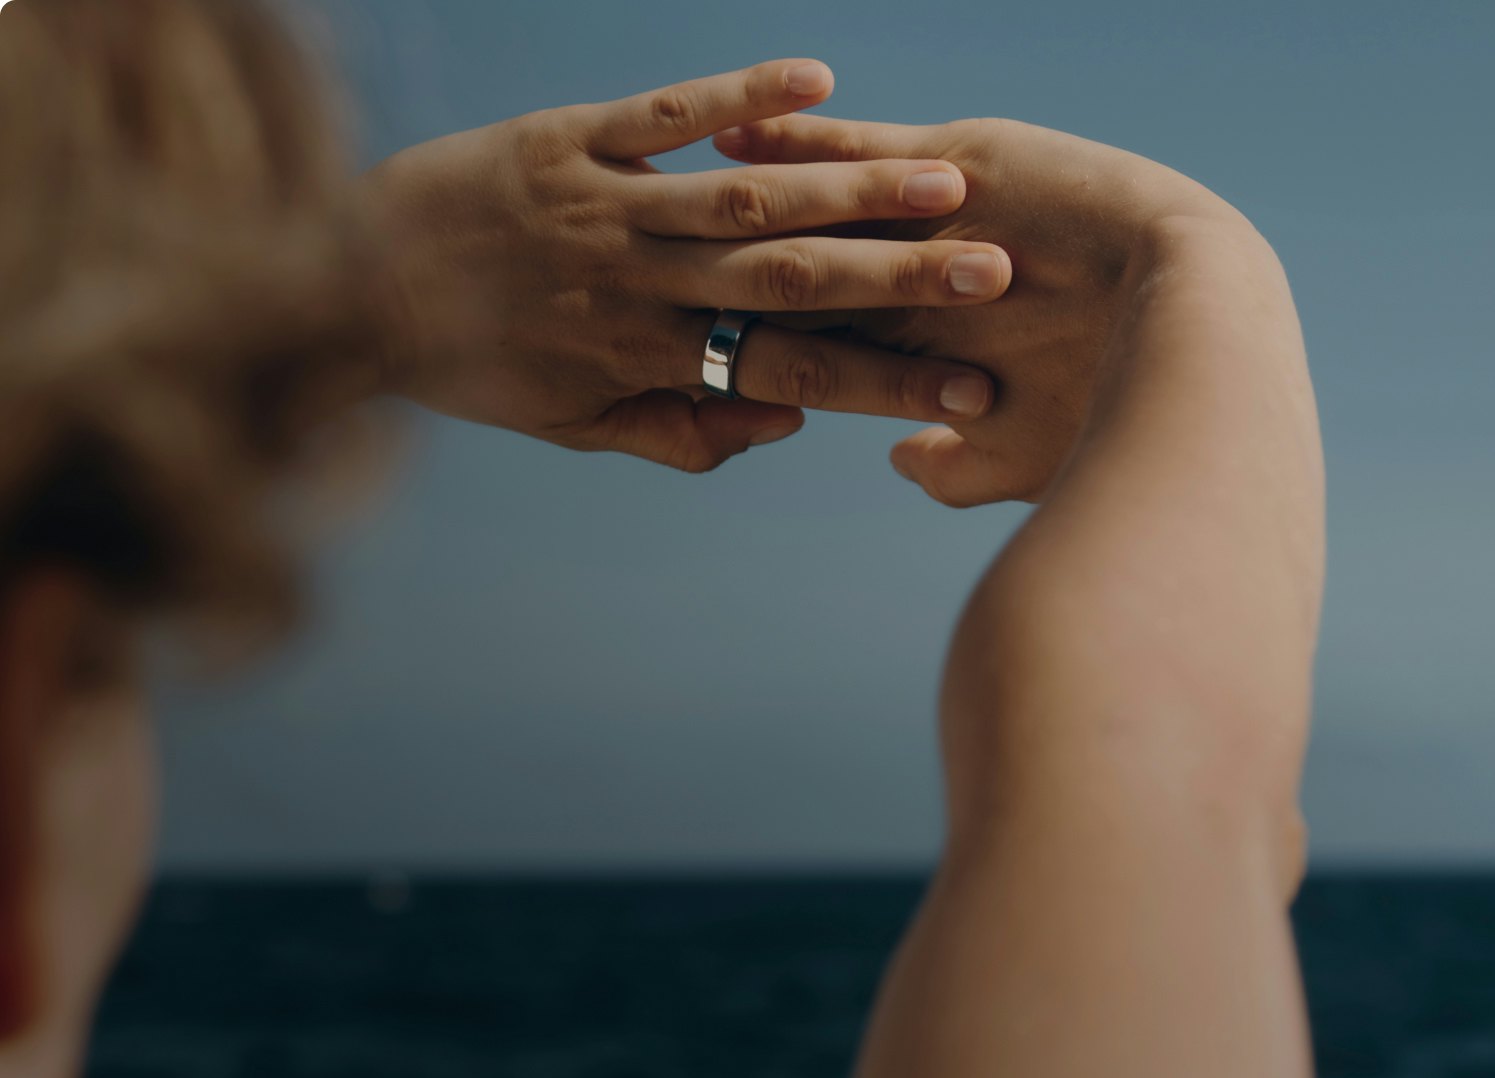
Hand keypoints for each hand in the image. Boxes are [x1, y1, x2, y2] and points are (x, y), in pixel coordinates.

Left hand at [357, 60, 1013, 472]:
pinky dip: (736, 96)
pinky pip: (662, 115)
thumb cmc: (476, 365)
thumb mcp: (576, 425)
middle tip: (995, 269)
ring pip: (744, 198)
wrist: (347, 288)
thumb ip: (681, 430)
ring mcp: (605, 205)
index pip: (787, 373)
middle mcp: (638, 283)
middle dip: (898, 279)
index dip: (881, 385)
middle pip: (786, 280)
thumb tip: (783, 420)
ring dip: (848, 187)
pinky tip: (815, 79)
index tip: (969, 391)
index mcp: (646, 358)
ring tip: (943, 178)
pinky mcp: (566, 139)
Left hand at [714, 113, 1256, 503]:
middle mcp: (917, 281)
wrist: (1193, 337)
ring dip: (747, 197)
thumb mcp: (1018, 452)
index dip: (755, 348)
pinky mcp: (957, 165)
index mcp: (926, 353)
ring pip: (817, 205)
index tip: (683, 358)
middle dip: (730, 270)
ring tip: (671, 183)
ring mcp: (930, 221)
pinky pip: (859, 148)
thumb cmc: (1112, 418)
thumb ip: (956, 462)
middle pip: (802, 273)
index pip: (821, 349)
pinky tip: (731, 132)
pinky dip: (796, 140)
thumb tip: (899, 459)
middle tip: (639, 263)